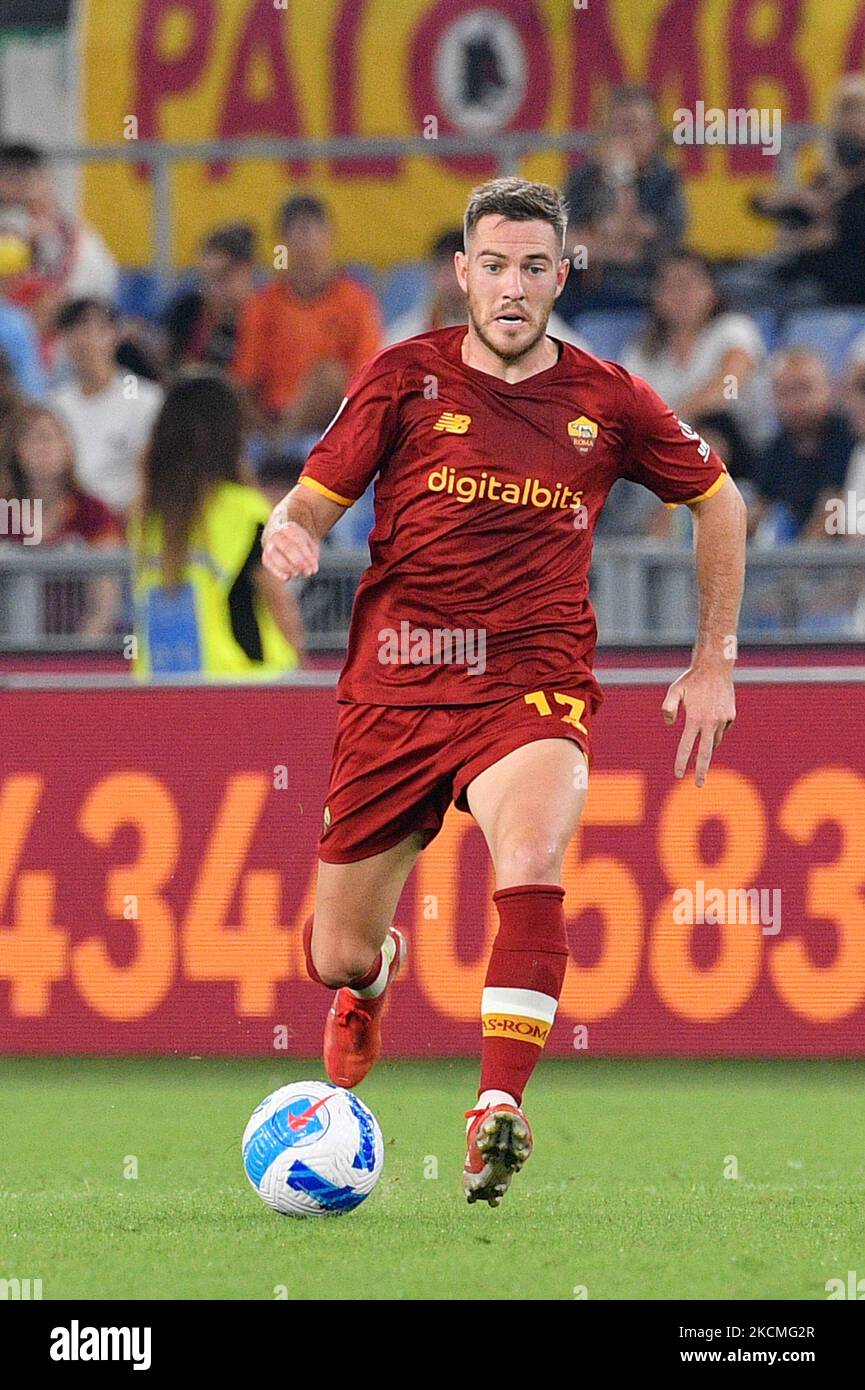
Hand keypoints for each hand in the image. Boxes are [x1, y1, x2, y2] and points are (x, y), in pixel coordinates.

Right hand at [261, 512, 318, 580]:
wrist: (283, 542)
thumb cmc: (300, 544)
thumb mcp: (309, 545)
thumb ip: (312, 556)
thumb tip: (312, 569)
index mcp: (290, 529)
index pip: (299, 541)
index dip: (307, 556)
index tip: (314, 568)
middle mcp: (277, 535)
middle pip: (287, 547)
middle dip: (299, 562)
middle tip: (307, 572)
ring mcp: (269, 546)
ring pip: (275, 556)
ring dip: (288, 567)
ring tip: (298, 573)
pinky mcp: (265, 558)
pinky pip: (269, 564)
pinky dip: (278, 572)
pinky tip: (287, 577)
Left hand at [661, 662, 735, 786]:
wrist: (716, 667)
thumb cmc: (692, 679)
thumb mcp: (674, 690)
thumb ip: (668, 707)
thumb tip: (669, 724)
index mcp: (695, 719)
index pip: (686, 746)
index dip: (682, 762)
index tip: (678, 775)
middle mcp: (710, 722)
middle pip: (706, 753)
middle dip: (702, 771)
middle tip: (699, 785)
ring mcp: (723, 720)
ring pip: (714, 741)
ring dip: (708, 748)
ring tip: (701, 753)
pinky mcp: (731, 715)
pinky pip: (722, 730)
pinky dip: (716, 732)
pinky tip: (710, 724)